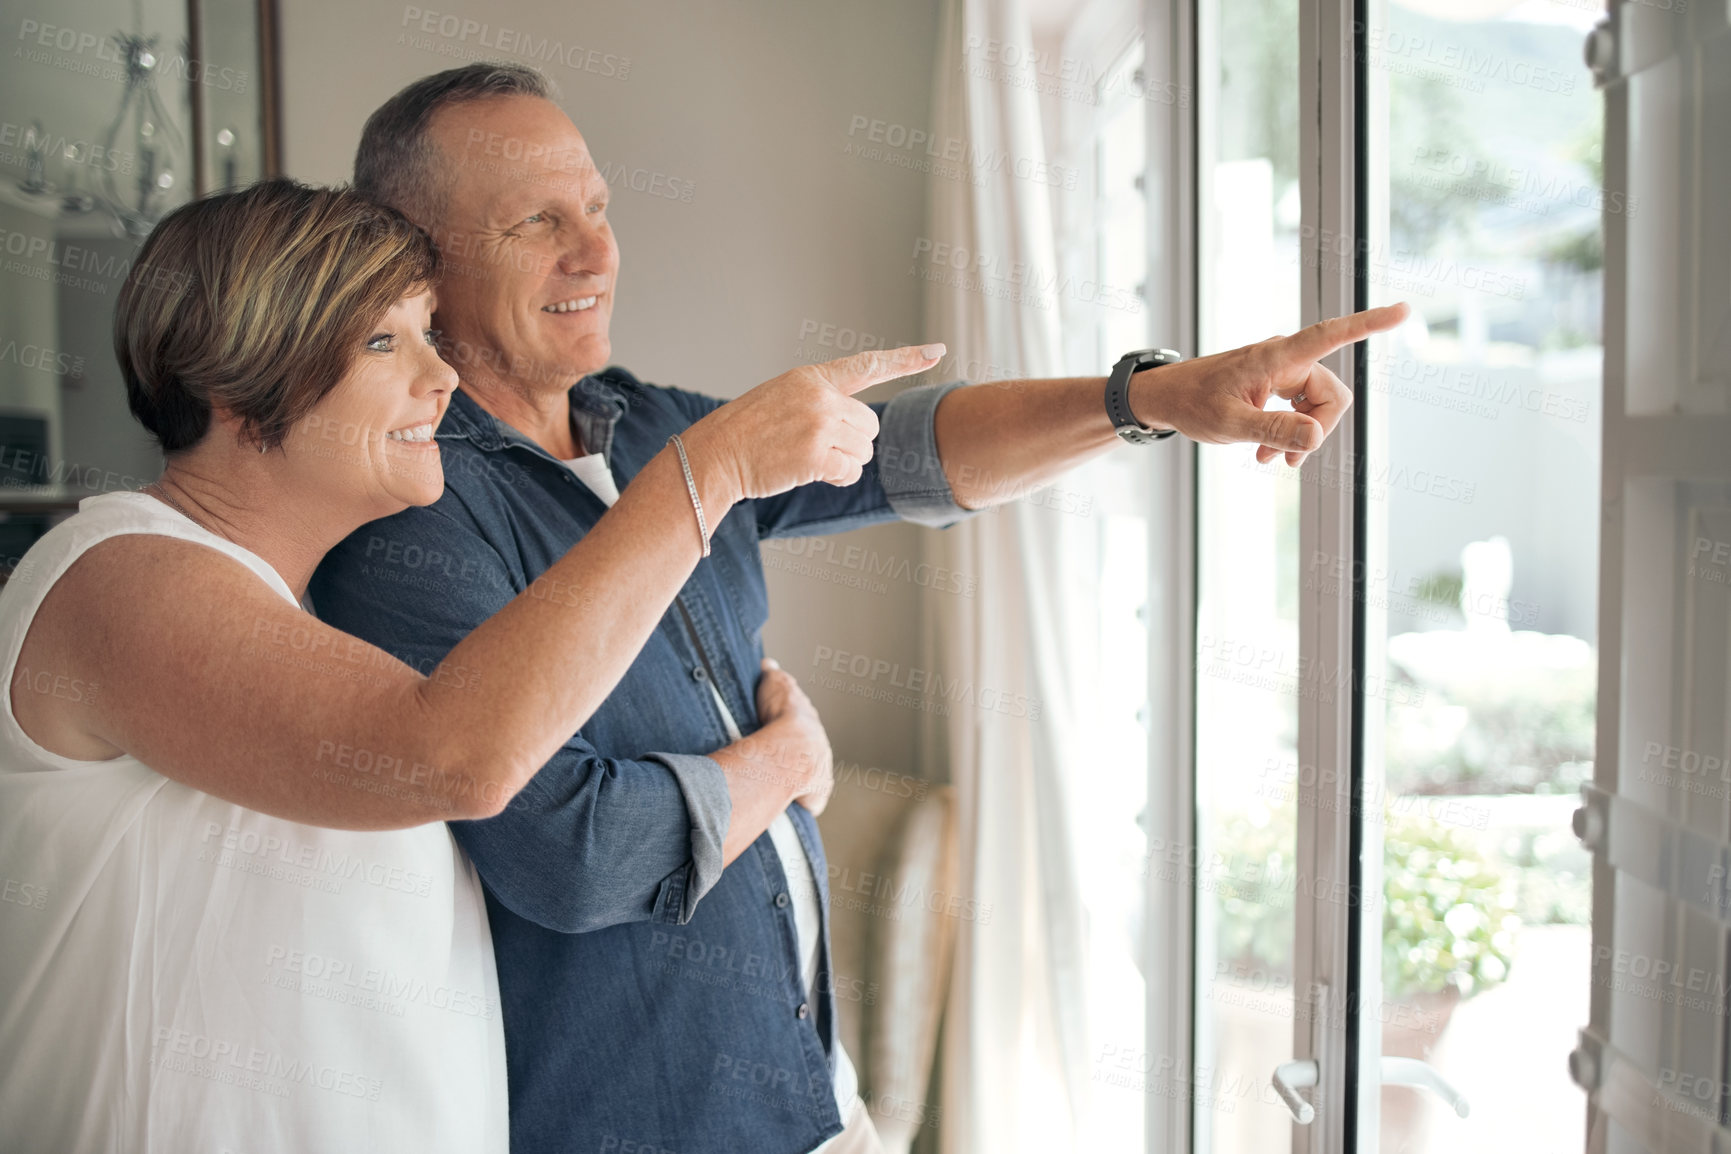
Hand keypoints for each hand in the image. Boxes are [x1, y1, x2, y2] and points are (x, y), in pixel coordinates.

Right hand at [680, 344, 945, 500]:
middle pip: (869, 425)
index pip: (867, 364)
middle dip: (853, 442)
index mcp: (812, 377)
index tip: (938, 350)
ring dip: (844, 462)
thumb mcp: (783, 399)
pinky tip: (813, 474)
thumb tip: (862, 429)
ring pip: (863, 450)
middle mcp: (820, 397)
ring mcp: (819, 425)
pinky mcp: (816, 455)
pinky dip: (838, 479)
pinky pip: (851, 472)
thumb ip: (822, 401)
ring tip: (807, 459)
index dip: (906, 358)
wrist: (715, 455)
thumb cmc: (747, 432)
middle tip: (819, 448)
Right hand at [753, 658, 833, 815]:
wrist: (792, 746)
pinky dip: (805, 803)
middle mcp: (820, 745)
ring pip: (812, 775)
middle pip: (809, 750)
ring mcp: (821, 769)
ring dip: (800, 778)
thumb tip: (768, 664)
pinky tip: (790, 804)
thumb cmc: (781, 714)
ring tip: (778, 782)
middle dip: (796, 754)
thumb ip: (772, 674)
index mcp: (810, 721)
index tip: (779, 731)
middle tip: (775, 758)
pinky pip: (813, 800)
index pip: (802, 724)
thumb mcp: (774, 684)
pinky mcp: (818, 792)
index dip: (790, 727)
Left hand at [1129, 303, 1409, 466]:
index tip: (1404, 310)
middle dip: (1316, 431)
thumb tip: (1317, 437)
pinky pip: (1301, 408)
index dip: (1369, 323)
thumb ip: (1274, 430)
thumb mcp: (1230, 424)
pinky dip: (1290, 432)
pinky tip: (1268, 454)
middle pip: (1330, 395)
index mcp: (1277, 357)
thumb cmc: (1192, 404)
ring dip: (1301, 436)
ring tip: (1270, 462)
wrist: (1166, 398)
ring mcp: (1282, 370)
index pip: (1331, 334)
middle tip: (1285, 463)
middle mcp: (1285, 358)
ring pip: (1317, 406)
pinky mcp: (1277, 382)